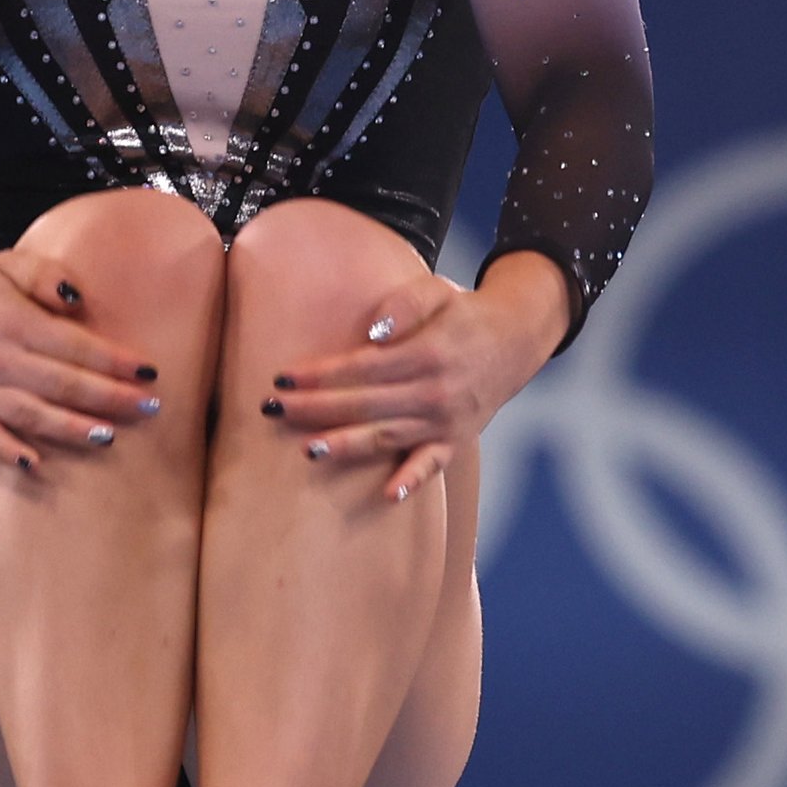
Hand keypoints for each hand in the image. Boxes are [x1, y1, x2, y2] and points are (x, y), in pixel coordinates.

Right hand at [0, 226, 162, 472]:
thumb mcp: (10, 264)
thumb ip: (48, 275)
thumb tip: (82, 300)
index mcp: (14, 322)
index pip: (74, 345)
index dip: (114, 360)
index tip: (150, 372)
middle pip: (62, 384)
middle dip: (110, 398)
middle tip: (151, 409)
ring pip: (31, 415)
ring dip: (71, 429)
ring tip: (109, 437)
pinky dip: (8, 453)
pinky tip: (36, 465)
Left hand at [266, 251, 573, 501]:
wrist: (515, 340)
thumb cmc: (463, 313)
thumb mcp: (438, 290)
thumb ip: (404, 303)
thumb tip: (372, 333)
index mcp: (428, 352)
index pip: (362, 367)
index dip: (321, 373)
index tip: (282, 376)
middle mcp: (436, 391)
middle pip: (365, 404)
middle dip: (315, 408)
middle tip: (271, 410)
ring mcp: (445, 420)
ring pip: (388, 437)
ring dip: (347, 446)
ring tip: (307, 450)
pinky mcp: (455, 441)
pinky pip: (432, 466)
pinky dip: (412, 482)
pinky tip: (386, 496)